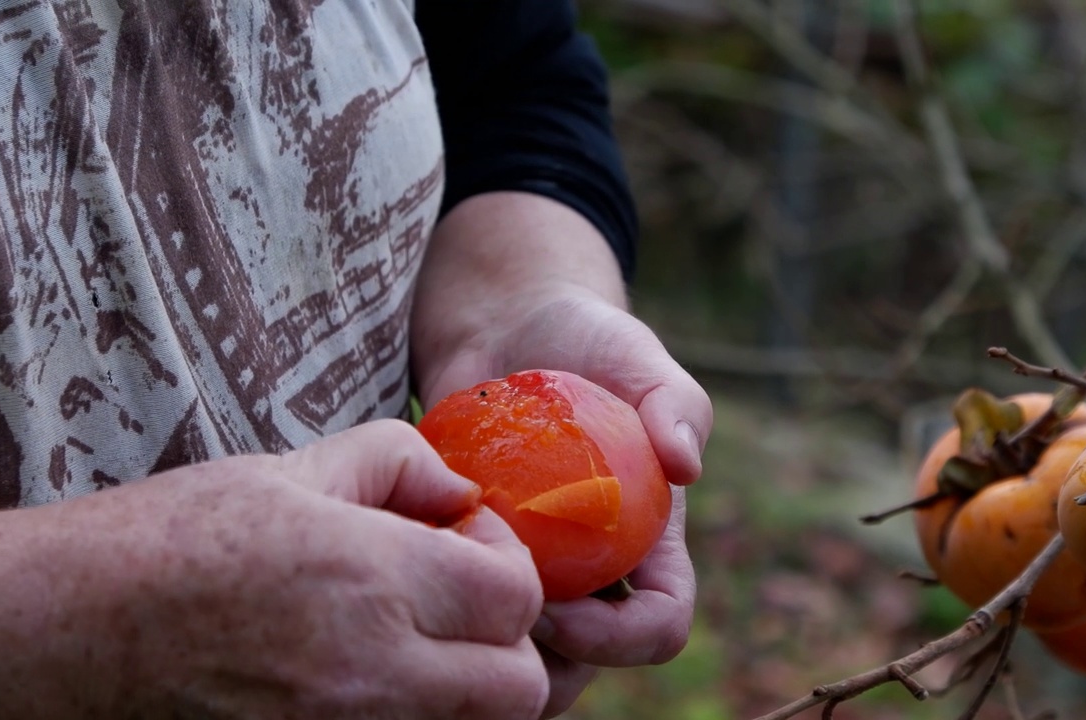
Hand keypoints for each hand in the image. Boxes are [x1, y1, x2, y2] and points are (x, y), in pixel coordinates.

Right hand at [0, 420, 547, 718]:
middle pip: (518, 688)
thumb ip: (398, 461)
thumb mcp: (291, 470)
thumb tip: (461, 492)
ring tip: (425, 638)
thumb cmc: (173, 541)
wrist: (69, 629)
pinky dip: (426, 716)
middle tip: (462, 601)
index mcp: (369, 581)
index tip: (464, 543)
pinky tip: (384, 674)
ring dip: (474, 687)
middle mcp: (369, 674)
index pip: (516, 599)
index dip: (509, 563)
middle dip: (510, 640)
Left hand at [412, 192, 712, 715]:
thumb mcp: (638, 358)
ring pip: (511, 650)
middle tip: (480, 619)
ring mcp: (529, 566)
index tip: (559, 606)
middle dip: (538, 665)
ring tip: (436, 602)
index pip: (657, 627)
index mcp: (645, 544)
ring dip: (478, 646)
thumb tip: (686, 465)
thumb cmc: (588, 342)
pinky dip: (428, 603)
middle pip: (582, 664)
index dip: (618, 639)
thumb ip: (675, 402)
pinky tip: (399, 569)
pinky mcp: (470, 550)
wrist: (508, 323)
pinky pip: (453, 605)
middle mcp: (590, 570)